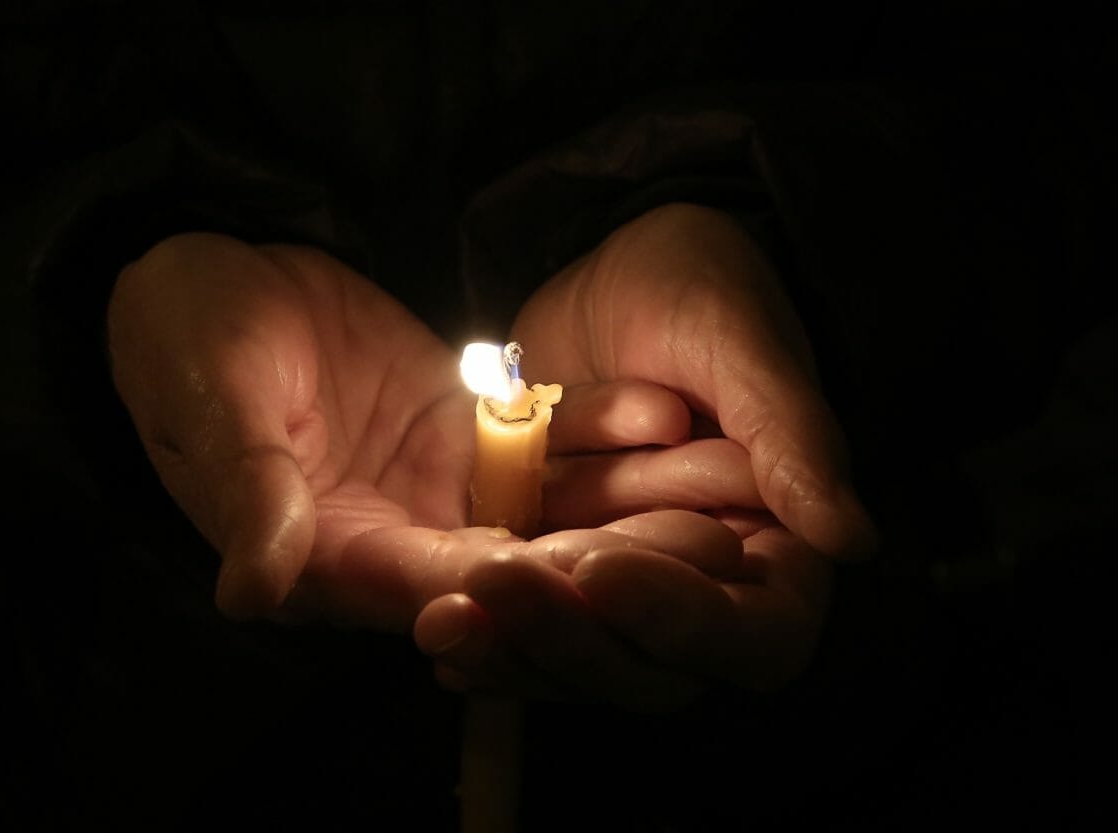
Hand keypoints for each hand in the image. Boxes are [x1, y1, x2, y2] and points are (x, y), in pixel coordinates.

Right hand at [106, 233, 714, 629]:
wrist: (217, 278)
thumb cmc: (186, 342)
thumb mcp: (210, 408)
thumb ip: (245, 493)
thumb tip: (249, 591)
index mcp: (328, 552)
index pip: (420, 584)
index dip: (497, 588)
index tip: (577, 581)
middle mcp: (395, 532)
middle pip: (504, 560)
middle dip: (596, 564)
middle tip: (693, 562)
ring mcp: (438, 480)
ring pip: (537, 504)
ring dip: (618, 504)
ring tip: (712, 498)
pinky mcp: (466, 425)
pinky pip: (538, 433)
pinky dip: (593, 426)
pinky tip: (663, 414)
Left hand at [415, 203, 873, 702]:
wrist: (617, 262)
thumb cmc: (702, 289)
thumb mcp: (743, 345)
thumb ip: (790, 440)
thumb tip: (851, 540)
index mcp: (775, 542)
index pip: (755, 632)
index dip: (681, 619)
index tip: (605, 568)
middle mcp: (702, 580)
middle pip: (653, 666)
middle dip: (571, 635)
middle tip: (498, 584)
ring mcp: (625, 577)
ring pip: (580, 656)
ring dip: (513, 645)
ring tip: (446, 618)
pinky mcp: (560, 560)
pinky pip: (526, 622)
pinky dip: (486, 630)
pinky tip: (436, 619)